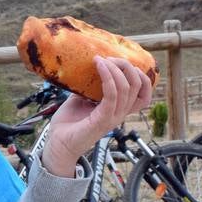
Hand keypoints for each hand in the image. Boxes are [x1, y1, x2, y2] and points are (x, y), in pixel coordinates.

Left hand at [40, 56, 153, 176]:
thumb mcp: (82, 99)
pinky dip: (107, 77)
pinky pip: (112, 95)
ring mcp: (113, 117)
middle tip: (108, 58)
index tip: (122, 63)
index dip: (141, 75)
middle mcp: (120, 114)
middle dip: (126, 66)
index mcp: (119, 109)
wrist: (58, 143)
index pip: (144, 93)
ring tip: (101, 60)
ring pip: (126, 87)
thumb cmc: (69, 124)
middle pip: (138, 85)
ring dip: (115, 69)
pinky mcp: (102, 120)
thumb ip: (90, 87)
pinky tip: (99, 67)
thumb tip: (90, 69)